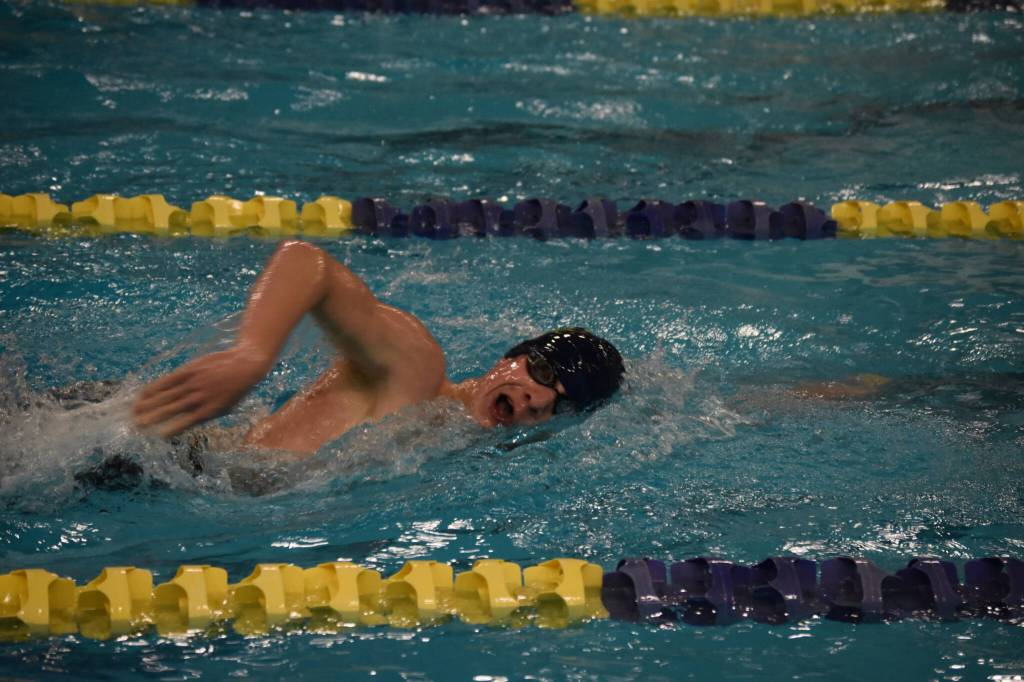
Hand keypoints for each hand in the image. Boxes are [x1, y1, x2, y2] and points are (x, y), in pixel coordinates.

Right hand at [133, 345, 270, 436]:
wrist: (245, 365)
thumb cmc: (235, 390)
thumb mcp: (225, 408)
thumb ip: (205, 416)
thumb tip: (185, 424)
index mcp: (209, 412)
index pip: (184, 423)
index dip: (170, 429)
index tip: (157, 436)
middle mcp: (199, 398)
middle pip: (170, 410)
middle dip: (152, 418)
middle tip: (137, 425)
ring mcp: (193, 383)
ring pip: (165, 396)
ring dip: (148, 404)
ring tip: (134, 412)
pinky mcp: (189, 370)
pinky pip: (167, 381)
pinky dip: (154, 388)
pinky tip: (143, 394)